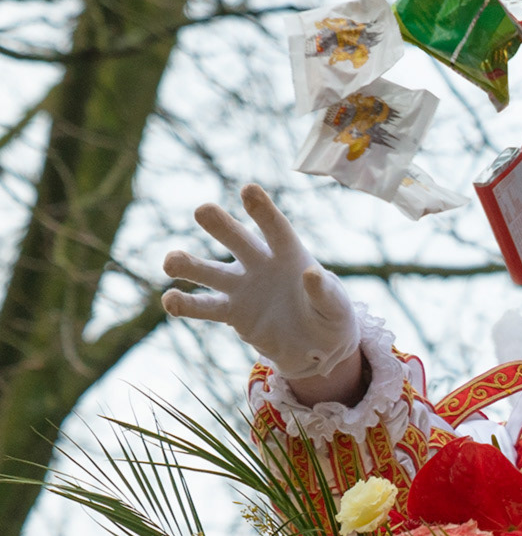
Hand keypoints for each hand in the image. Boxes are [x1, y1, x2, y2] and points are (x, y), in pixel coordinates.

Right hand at [161, 184, 360, 381]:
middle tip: (203, 210)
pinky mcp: (232, 312)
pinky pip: (205, 306)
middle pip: (238, 240)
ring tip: (170, 262)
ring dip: (189, 264)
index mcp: (291, 254)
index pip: (276, 228)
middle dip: (222, 226)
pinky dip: (186, 304)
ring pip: (211, 272)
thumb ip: (325, 291)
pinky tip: (170, 300)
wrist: (317, 345)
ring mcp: (243, 286)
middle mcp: (261, 263)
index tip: (248, 189)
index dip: (263, 210)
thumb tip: (311, 273)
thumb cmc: (330, 316)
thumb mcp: (336, 307)